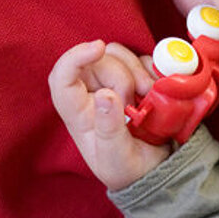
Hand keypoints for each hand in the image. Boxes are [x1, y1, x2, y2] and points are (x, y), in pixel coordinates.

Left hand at [49, 40, 171, 189]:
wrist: (155, 170)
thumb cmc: (128, 168)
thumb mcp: (117, 157)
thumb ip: (110, 129)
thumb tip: (105, 96)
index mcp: (78, 113)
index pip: (62, 78)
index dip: (74, 57)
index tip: (97, 48)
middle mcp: (92, 93)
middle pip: (98, 60)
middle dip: (122, 75)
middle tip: (137, 101)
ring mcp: (114, 83)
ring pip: (118, 53)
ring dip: (139, 71)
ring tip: (149, 97)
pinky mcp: (136, 77)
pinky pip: (142, 57)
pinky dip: (152, 69)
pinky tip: (157, 91)